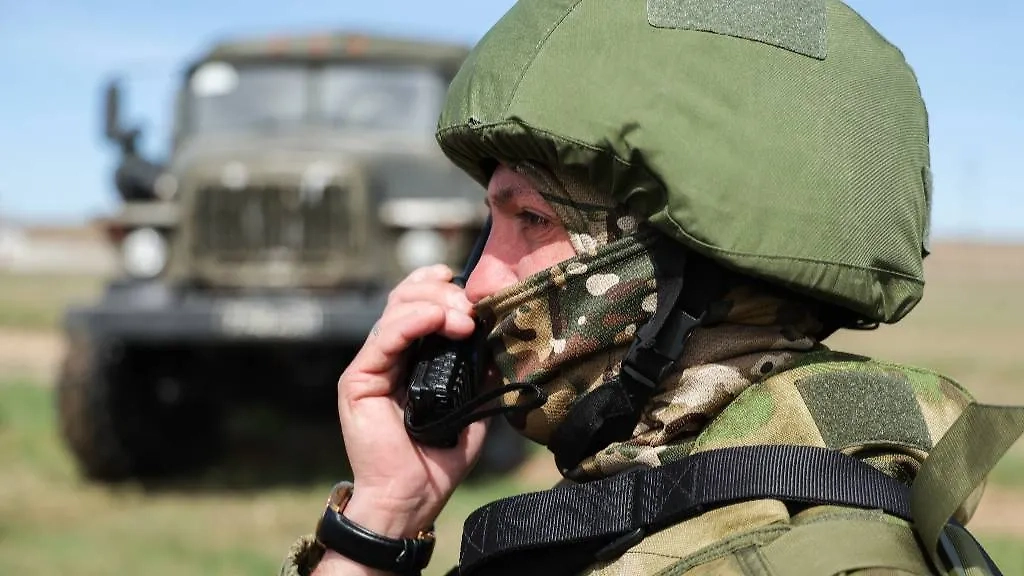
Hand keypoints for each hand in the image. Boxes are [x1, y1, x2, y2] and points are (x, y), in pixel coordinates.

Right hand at [334, 264, 489, 538]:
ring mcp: (371, 365)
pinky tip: (437, 319)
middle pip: (406, 298)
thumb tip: (502, 338)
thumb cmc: (438, 459)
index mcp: (412, 358)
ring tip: (464, 318)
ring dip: (434, 304)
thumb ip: (480, 372)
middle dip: (443, 292)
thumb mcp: (472, 405)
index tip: (467, 280)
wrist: (411, 498)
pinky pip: (385, 338)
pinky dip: (412, 322)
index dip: (438, 285)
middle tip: (472, 305)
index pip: (418, 304)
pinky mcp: (358, 379)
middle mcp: (389, 356)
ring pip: (395, 310)